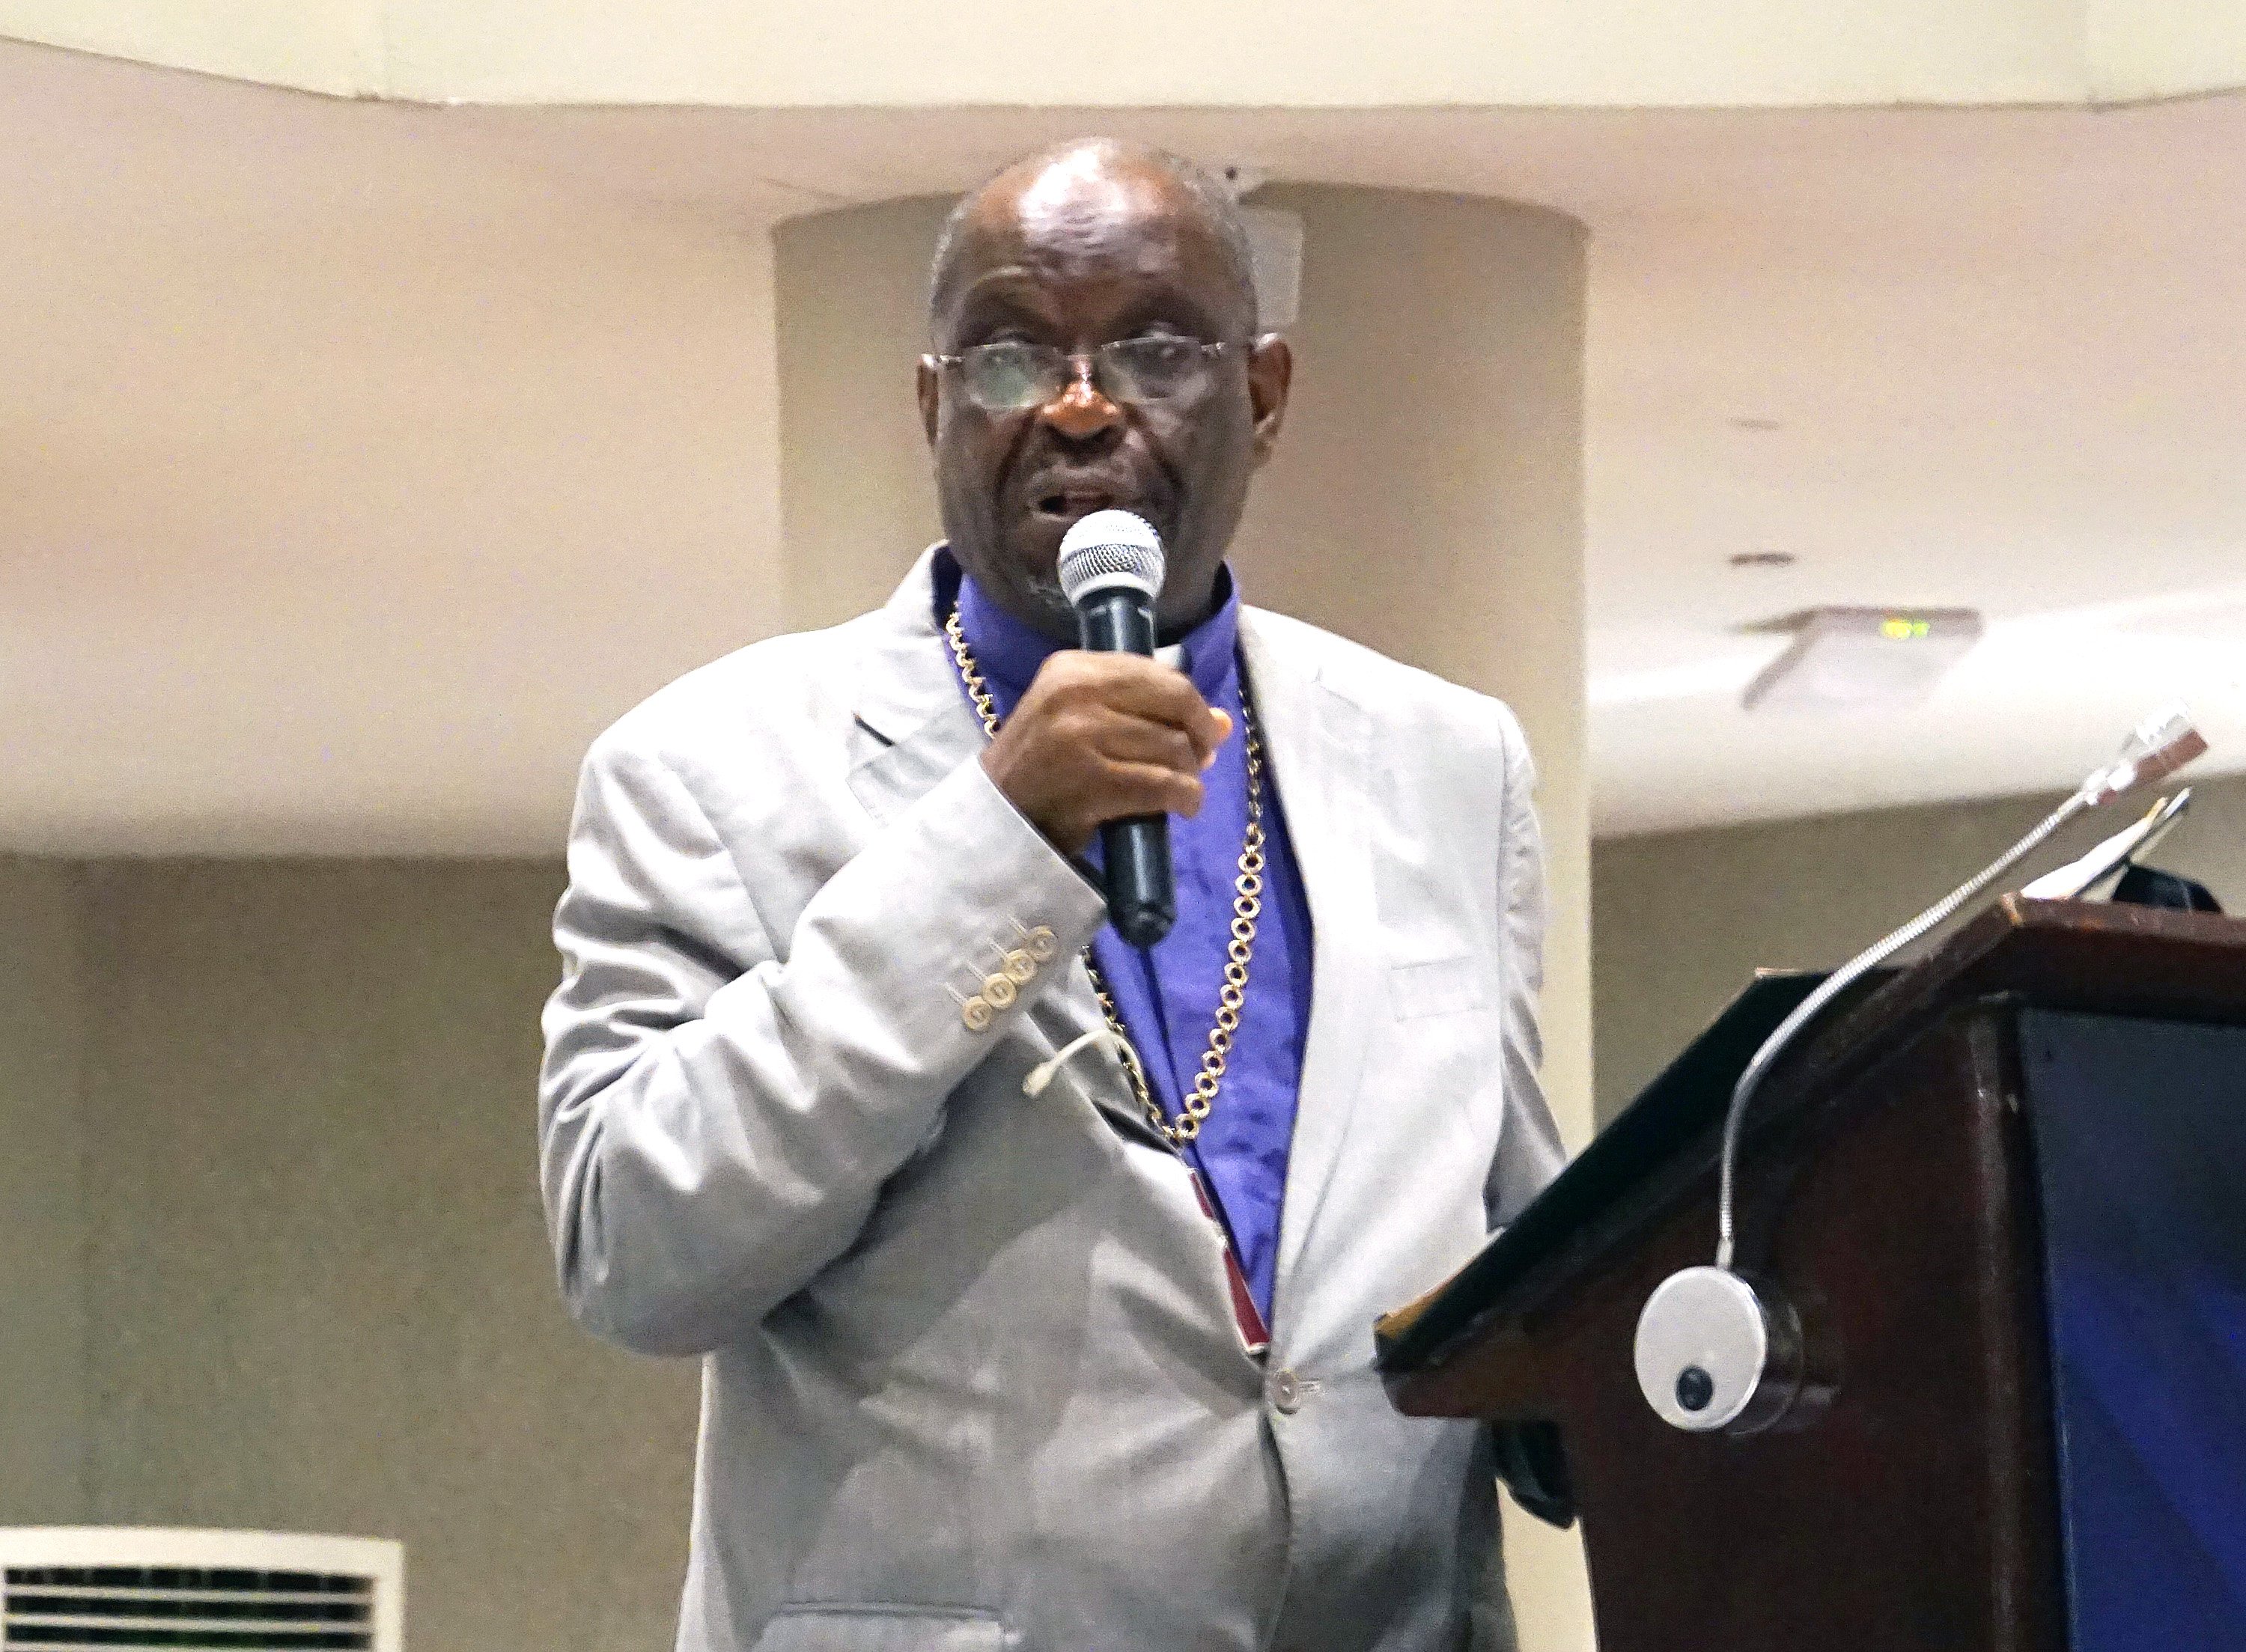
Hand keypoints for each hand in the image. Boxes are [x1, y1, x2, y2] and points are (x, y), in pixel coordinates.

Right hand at [982, 652, 1231, 854]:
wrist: (995, 821)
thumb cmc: (1041, 770)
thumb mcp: (1078, 721)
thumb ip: (1143, 711)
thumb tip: (1222, 721)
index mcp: (1071, 668)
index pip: (1156, 673)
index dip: (1190, 703)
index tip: (1199, 728)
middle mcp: (1075, 694)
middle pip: (1174, 703)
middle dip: (1198, 735)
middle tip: (1200, 760)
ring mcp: (1082, 737)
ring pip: (1174, 747)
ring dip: (1189, 773)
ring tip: (1180, 787)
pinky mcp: (1093, 783)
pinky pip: (1164, 785)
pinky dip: (1185, 798)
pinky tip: (1182, 807)